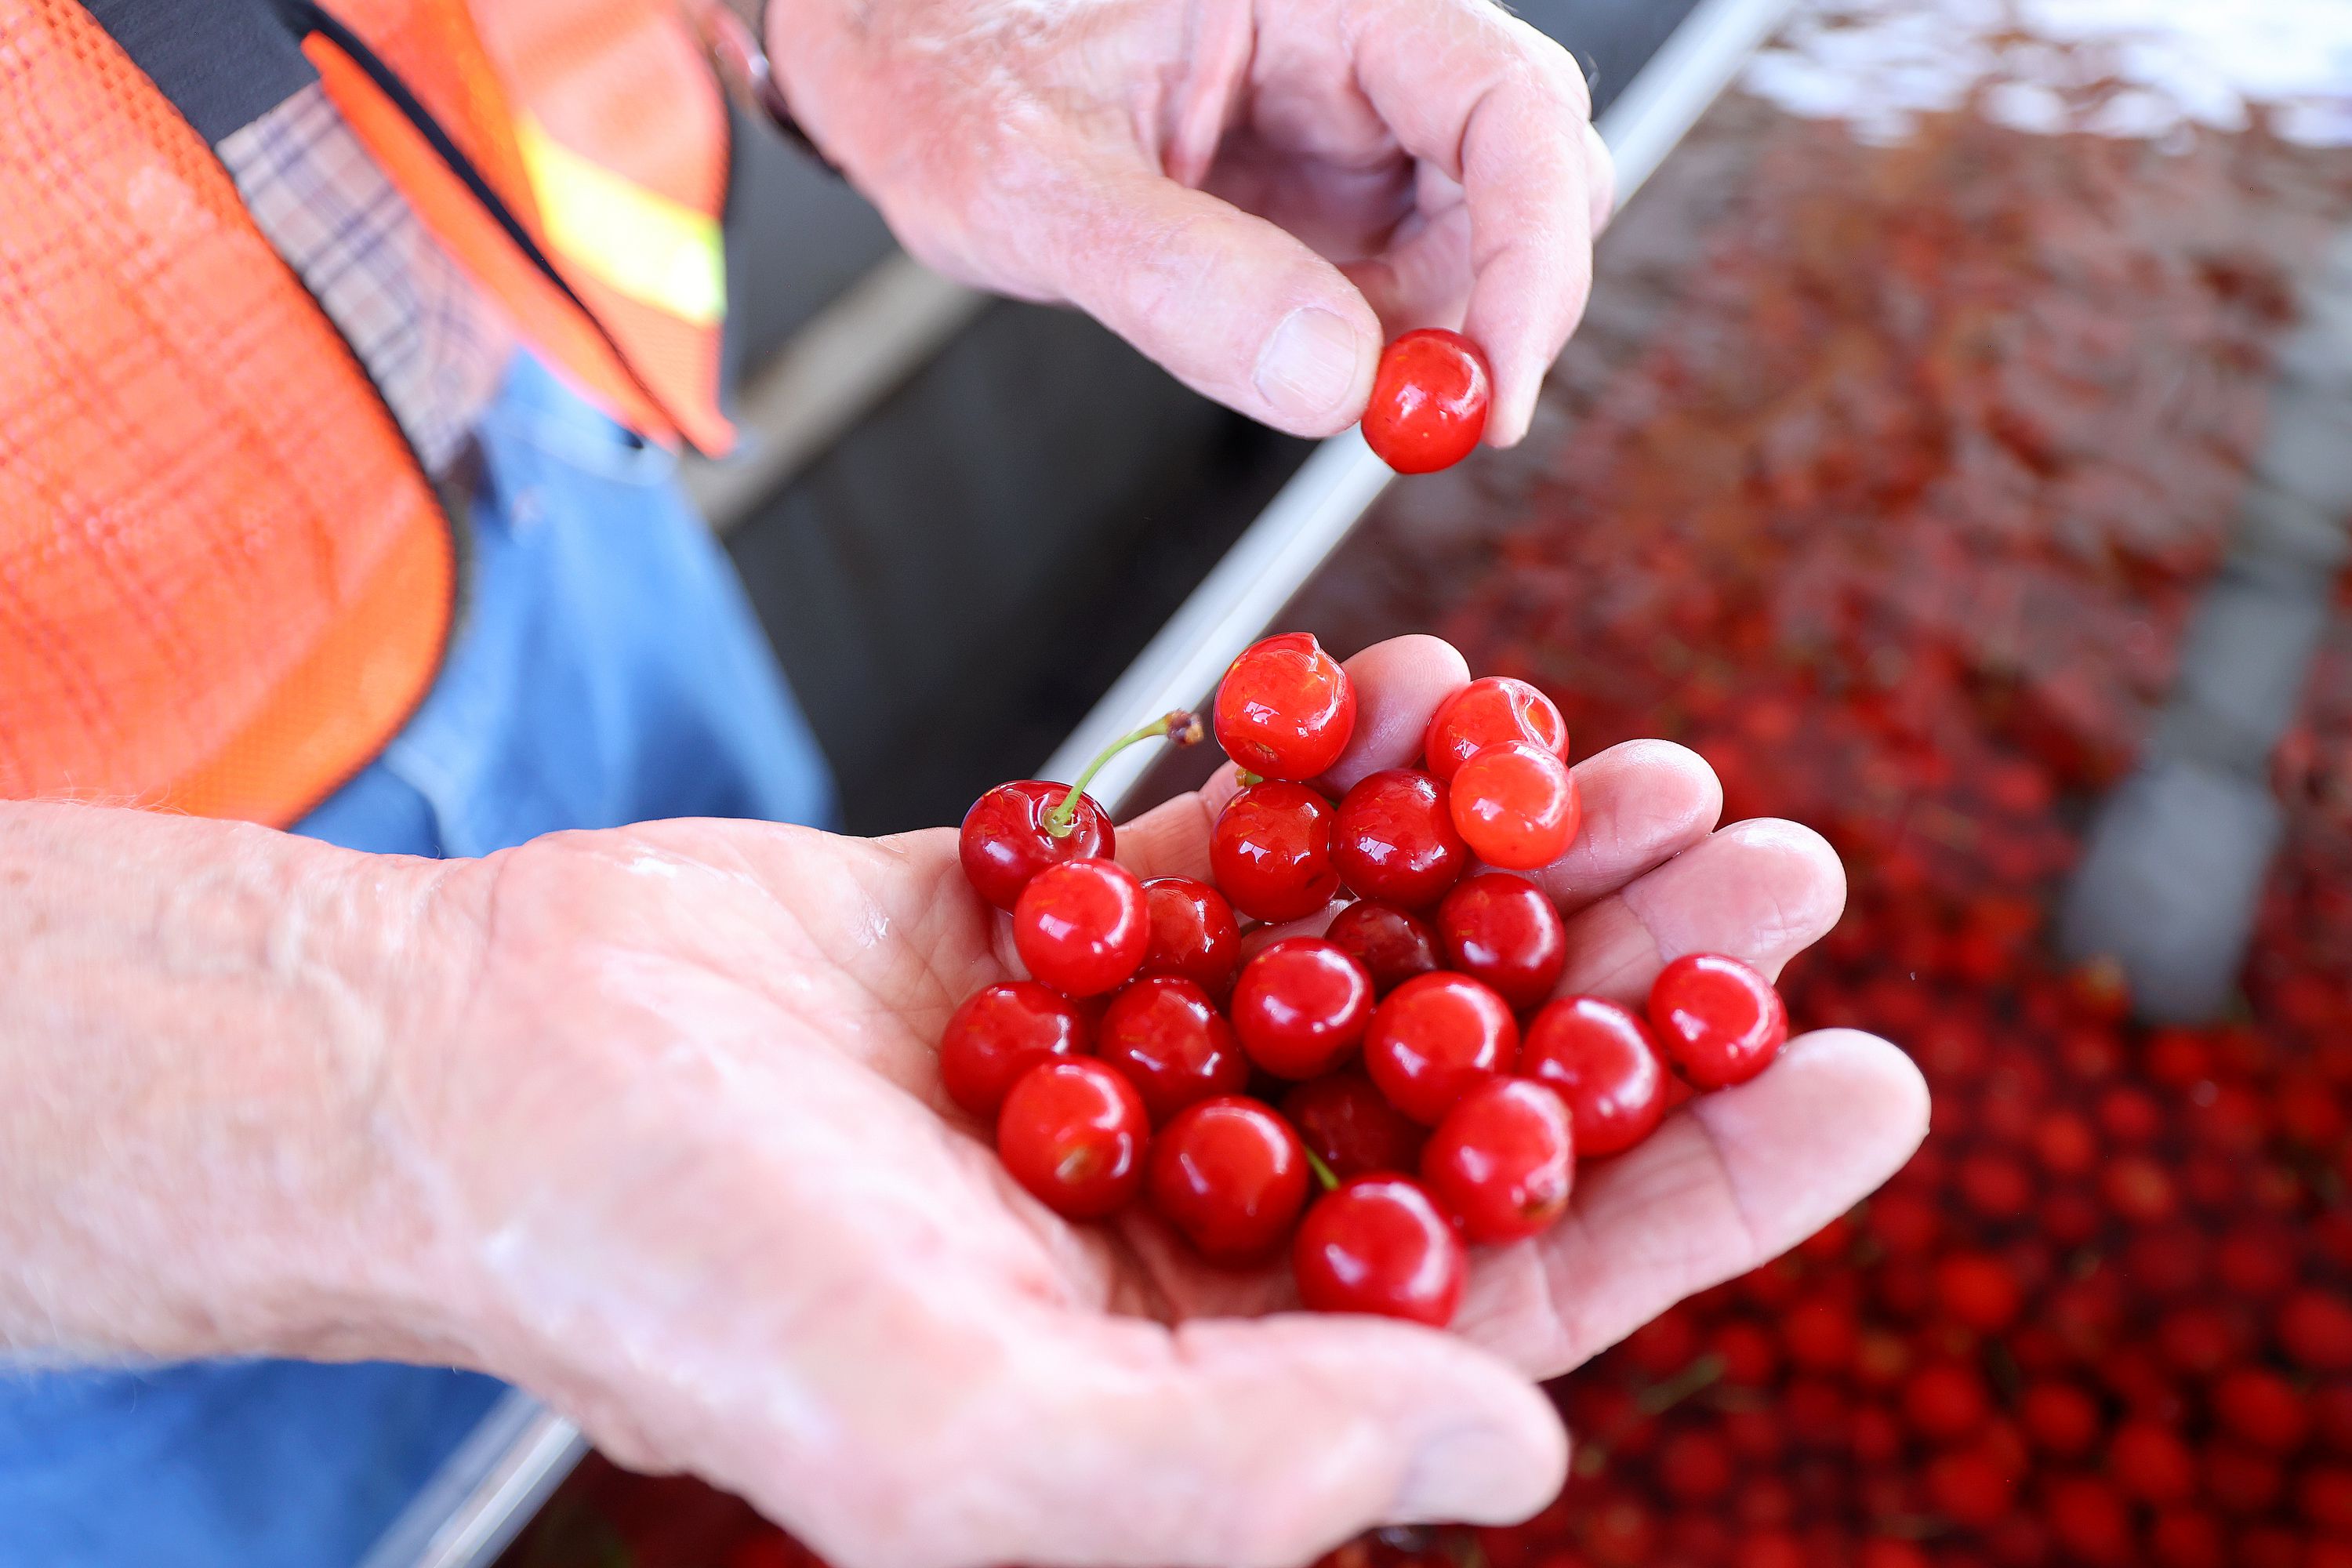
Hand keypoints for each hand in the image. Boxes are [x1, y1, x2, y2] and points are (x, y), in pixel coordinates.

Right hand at [377, 635, 1922, 1567]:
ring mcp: (1119, 1051)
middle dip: (1637, 983)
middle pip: (1474, 1090)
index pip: (1520, 1288)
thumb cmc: (683, 1288)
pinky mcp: (1034, 914)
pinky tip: (1443, 695)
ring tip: (1653, 762)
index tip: (1869, 1070)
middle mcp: (1185, 1216)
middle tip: (1781, 864)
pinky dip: (1334, 764)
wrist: (472, 1086)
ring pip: (1375, 946)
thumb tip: (1521, 1443)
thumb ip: (1243, 1464)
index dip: (1705, 1187)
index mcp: (1203, 1370)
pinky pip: (1225, 834)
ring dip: (1517, 856)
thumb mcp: (965, 1438)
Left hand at [767, 0, 1612, 444]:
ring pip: (1479, 234)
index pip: (1507, 105)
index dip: (1535, 251)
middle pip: (1532, 168)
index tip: (1498, 391)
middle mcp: (1366, 43)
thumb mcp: (1027, 174)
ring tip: (1287, 352)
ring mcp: (1356, 119)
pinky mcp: (1331, 188)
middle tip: (1418, 417)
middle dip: (1502, 303)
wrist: (900, 59)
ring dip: (1429, 331)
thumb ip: (1176, 276)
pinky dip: (1375, 340)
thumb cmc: (945, 68)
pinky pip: (1405, 274)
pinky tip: (1283, 341)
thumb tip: (1338, 385)